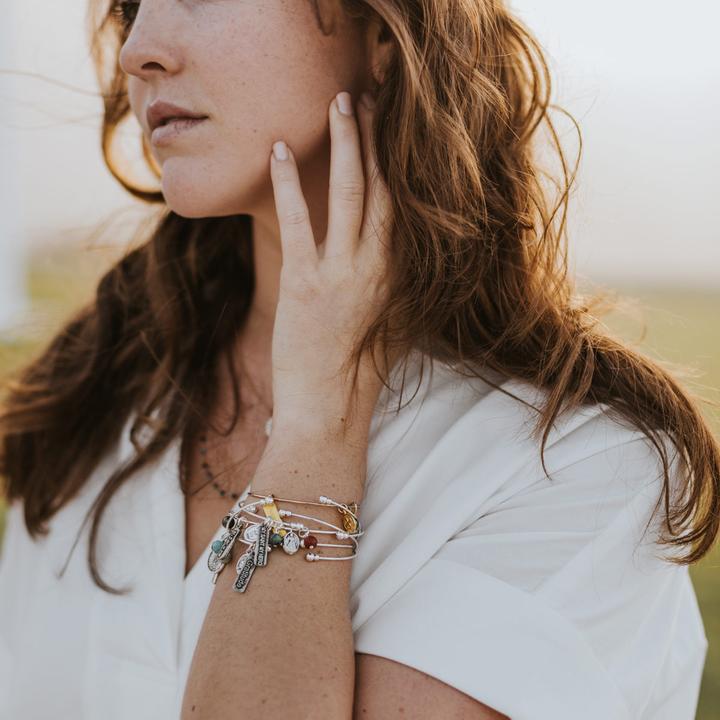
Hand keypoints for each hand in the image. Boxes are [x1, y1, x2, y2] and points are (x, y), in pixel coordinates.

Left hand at [268, 91, 392, 434]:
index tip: (395, 127)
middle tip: (370, 95)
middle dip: (379, 138)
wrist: (329, 409)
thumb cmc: (355, 371)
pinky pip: (297, 223)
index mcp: (398, 275)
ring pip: (351, 194)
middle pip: (385, 188)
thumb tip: (388, 251)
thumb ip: (388, 282)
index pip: (405, 205)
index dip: (401, 162)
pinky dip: (288, 184)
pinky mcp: (305, 283)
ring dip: (346, 145)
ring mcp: (343, 273)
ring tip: (340, 102)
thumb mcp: (385, 321)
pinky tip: (278, 150)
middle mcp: (379, 267)